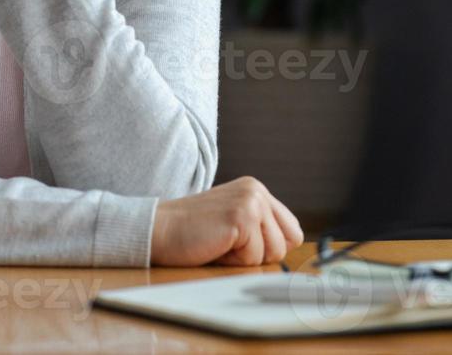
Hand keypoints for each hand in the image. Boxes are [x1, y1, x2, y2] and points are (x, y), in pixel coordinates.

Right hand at [150, 177, 303, 266]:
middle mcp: (257, 191)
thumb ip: (261, 225)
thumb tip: (291, 244)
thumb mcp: (234, 220)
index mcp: (256, 190)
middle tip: (228, 242)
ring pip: (273, 252)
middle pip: (287, 242)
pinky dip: (234, 260)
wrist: (160, 229)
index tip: (242, 243)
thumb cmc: (193, 232)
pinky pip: (254, 257)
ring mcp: (251, 202)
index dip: (270, 246)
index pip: (292, 229)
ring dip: (246, 257)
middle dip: (260, 253)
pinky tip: (214, 245)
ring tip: (220, 242)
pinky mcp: (241, 218)